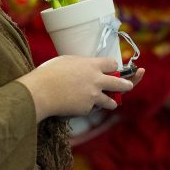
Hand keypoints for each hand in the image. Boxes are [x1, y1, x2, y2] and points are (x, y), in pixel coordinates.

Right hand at [16, 56, 135, 121]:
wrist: (40, 92)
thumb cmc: (49, 73)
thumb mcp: (69, 61)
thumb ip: (84, 64)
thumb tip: (90, 66)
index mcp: (92, 65)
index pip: (113, 64)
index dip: (114, 67)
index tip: (113, 69)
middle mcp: (97, 80)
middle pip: (121, 83)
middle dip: (128, 84)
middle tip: (129, 85)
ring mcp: (93, 96)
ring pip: (112, 101)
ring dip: (111, 101)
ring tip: (113, 102)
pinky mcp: (87, 109)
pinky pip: (93, 109)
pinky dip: (90, 108)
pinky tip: (81, 105)